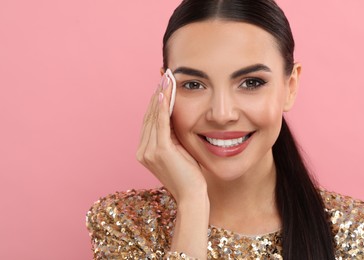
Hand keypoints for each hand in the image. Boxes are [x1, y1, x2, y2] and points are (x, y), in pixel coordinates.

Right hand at [136, 72, 206, 202]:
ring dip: (160, 96)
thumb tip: (173, 115)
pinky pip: (160, 123)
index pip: (150, 121)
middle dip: (157, 95)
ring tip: (166, 80)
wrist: (191, 195)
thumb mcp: (178, 152)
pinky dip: (162, 107)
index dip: (156, 102)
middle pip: (149, 116)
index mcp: (145, 151)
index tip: (162, 86)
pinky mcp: (160, 150)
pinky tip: (165, 93)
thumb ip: (172, 136)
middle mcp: (143, 150)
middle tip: (164, 77)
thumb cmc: (189, 176)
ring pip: (154, 117)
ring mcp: (148, 151)